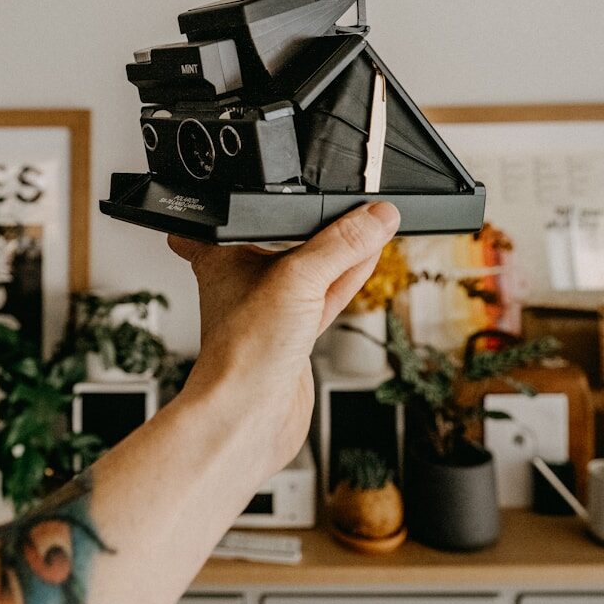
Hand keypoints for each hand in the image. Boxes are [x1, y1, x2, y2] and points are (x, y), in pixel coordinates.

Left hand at [169, 201, 399, 479]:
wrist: (247, 417)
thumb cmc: (242, 351)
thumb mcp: (298, 279)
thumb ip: (341, 245)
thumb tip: (377, 215)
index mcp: (226, 256)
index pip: (248, 213)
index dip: (271, 200)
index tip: (299, 185)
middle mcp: (245, 280)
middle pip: (289, 239)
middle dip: (321, 225)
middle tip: (354, 206)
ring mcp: (272, 309)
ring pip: (313, 268)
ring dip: (343, 251)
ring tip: (372, 226)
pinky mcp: (294, 336)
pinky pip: (325, 297)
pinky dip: (347, 279)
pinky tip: (366, 262)